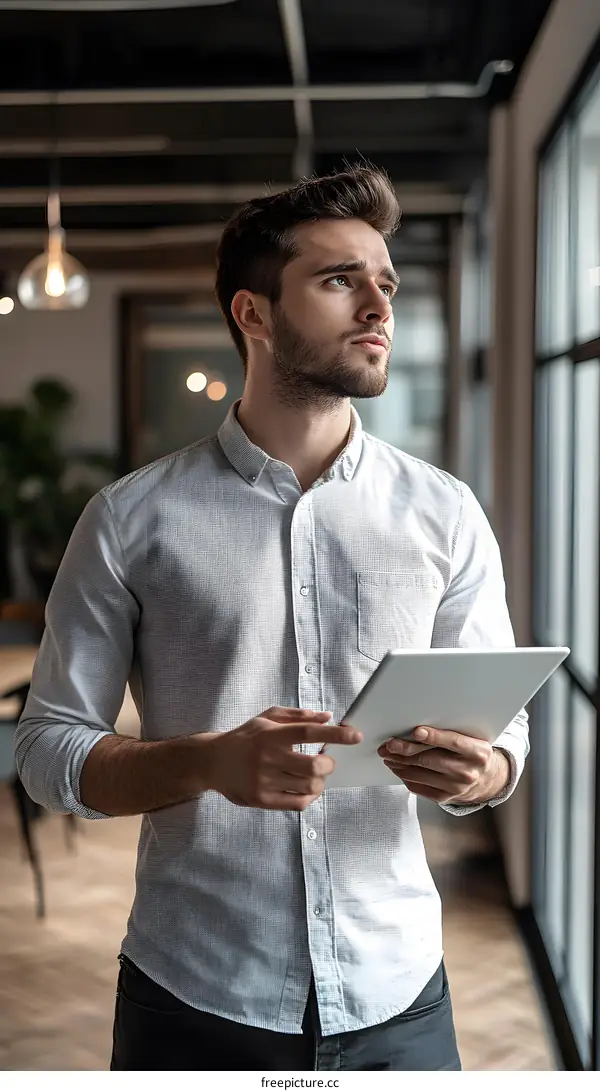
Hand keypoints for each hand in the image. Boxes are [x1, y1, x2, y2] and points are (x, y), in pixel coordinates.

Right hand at [202, 706, 361, 810]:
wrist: (212, 762)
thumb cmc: (244, 738)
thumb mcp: (267, 719)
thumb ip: (298, 717)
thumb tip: (328, 717)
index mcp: (270, 735)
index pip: (308, 732)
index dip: (335, 735)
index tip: (354, 735)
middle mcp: (268, 758)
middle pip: (313, 765)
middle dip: (329, 764)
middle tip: (327, 761)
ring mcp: (264, 782)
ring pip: (309, 786)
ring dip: (321, 781)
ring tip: (316, 775)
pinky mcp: (262, 800)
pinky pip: (298, 804)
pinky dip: (309, 797)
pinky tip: (307, 789)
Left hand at [377, 726, 510, 804]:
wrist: (487, 780)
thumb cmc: (473, 754)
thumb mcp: (473, 740)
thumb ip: (453, 732)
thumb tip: (420, 726)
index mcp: (478, 752)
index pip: (453, 742)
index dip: (434, 736)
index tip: (416, 731)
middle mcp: (468, 771)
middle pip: (430, 759)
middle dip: (405, 750)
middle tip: (389, 744)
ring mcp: (456, 787)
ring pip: (420, 774)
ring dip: (399, 763)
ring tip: (388, 754)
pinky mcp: (444, 798)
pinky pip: (418, 787)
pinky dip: (404, 776)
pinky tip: (397, 767)